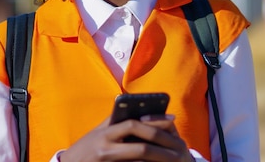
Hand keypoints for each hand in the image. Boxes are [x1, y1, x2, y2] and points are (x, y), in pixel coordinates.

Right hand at [59, 115, 194, 161]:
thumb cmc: (86, 147)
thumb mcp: (98, 131)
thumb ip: (115, 120)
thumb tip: (138, 107)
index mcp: (105, 134)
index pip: (133, 124)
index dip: (154, 121)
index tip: (172, 118)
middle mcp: (106, 149)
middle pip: (140, 149)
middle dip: (161, 147)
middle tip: (179, 146)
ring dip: (158, 160)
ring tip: (174, 157)